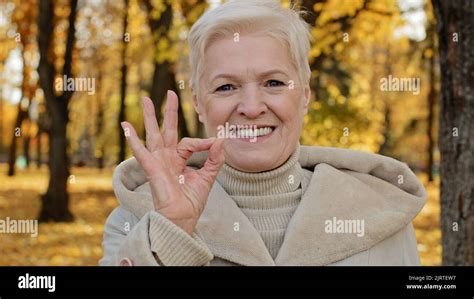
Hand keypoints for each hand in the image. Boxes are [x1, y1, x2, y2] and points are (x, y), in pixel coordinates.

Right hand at [121, 90, 224, 234]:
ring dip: (148, 116)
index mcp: (179, 160)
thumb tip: (220, 139)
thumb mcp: (208, 177)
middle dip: (167, 112)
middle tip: (170, 93)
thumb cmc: (191, 202)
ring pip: (153, 134)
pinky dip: (133, 139)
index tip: (216, 142)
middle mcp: (167, 158)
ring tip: (145, 99)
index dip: (204, 141)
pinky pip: (141, 152)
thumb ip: (215, 159)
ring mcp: (158, 162)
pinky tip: (126, 127)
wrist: (182, 219)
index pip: (190, 142)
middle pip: (166, 130)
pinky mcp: (152, 169)